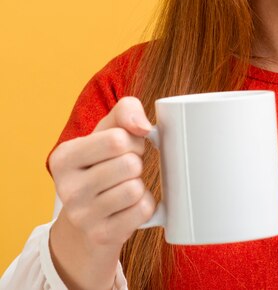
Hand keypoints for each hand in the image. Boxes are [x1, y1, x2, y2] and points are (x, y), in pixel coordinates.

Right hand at [49, 97, 155, 289]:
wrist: (88, 218)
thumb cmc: (103, 162)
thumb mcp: (108, 128)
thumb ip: (126, 110)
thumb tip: (143, 127)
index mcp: (63, 157)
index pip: (117, 139)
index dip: (132, 140)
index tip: (124, 147)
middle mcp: (66, 189)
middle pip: (129, 164)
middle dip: (137, 162)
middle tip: (126, 169)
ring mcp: (82, 217)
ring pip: (135, 189)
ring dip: (139, 184)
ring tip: (124, 187)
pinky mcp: (102, 236)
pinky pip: (143, 211)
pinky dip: (145, 205)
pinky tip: (128, 207)